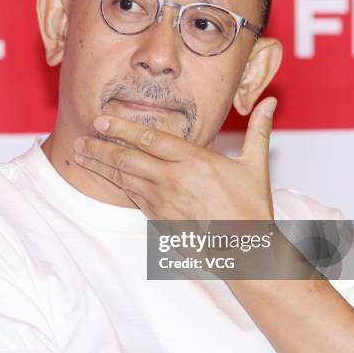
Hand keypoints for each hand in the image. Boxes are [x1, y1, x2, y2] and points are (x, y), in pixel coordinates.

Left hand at [72, 97, 276, 220]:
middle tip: (81, 138)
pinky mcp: (161, 220)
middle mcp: (175, 180)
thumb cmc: (252, 207)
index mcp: (196, 161)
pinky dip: (117, 186)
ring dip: (101, 166)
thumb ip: (259, 130)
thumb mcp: (256, 165)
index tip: (103, 120)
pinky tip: (107, 178)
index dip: (123, 128)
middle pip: (129, 158)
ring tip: (81, 156)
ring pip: (125, 179)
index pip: (151, 138)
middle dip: (101, 147)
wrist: (246, 250)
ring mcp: (165, 202)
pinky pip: (134, 199)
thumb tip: (272, 102)